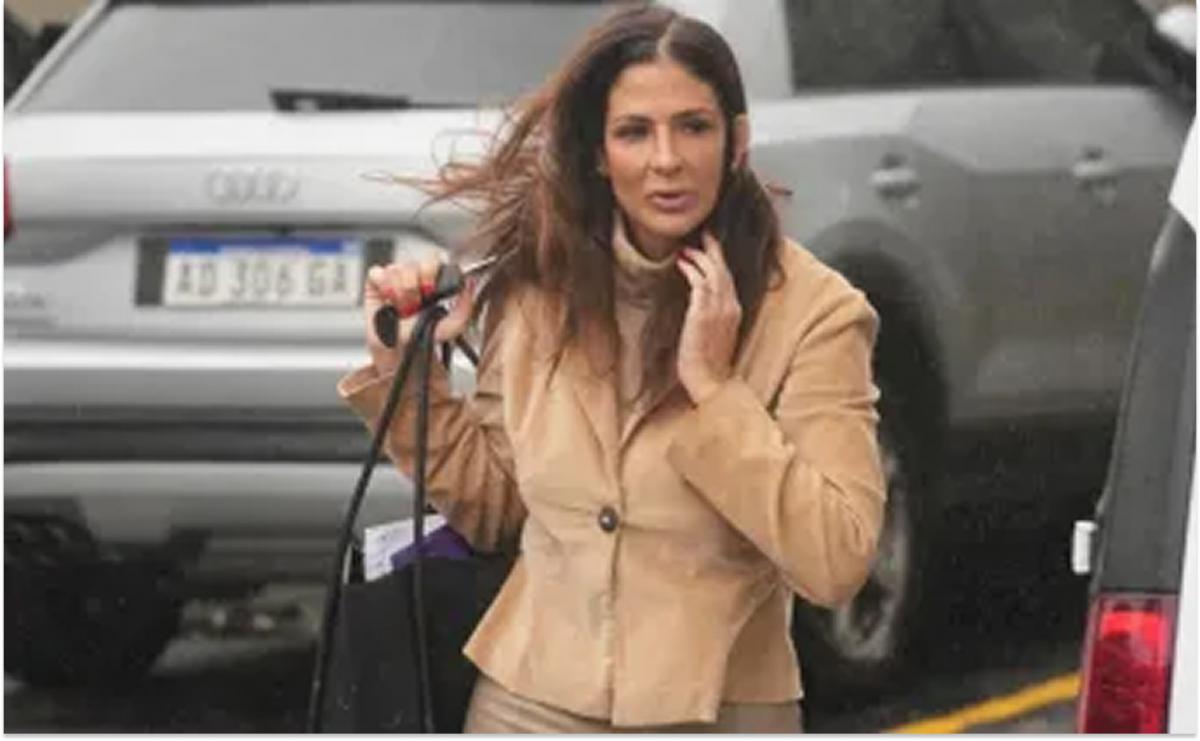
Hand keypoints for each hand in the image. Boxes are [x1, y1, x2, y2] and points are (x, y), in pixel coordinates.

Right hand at [363, 257, 475, 373]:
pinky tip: (388, 301)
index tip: (429, 293)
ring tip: (401, 309)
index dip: (430, 274)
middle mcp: (415, 276)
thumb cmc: (423, 337)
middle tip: (414, 306)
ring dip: (400, 294)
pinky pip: (377, 272)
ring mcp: (395, 278)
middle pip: (414, 264)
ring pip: (396, 269)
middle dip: (413, 288)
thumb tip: (469, 282)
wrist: (401, 352)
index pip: (433, 260)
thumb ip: (465, 306)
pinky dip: (383, 287)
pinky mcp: (376, 283)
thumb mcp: (452, 326)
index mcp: (434, 280)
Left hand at [674, 231, 741, 404]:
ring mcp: (718, 309)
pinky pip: (699, 284)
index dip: (720, 261)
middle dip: (714, 250)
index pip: (729, 278)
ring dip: (700, 257)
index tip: (711, 248)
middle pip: (724, 270)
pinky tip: (681, 263)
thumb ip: (712, 317)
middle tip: (704, 234)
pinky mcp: (703, 314)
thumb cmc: (709, 363)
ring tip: (688, 246)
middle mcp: (730, 306)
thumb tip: (700, 305)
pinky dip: (691, 270)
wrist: (711, 381)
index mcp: (735, 311)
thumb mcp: (716, 335)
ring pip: (713, 273)